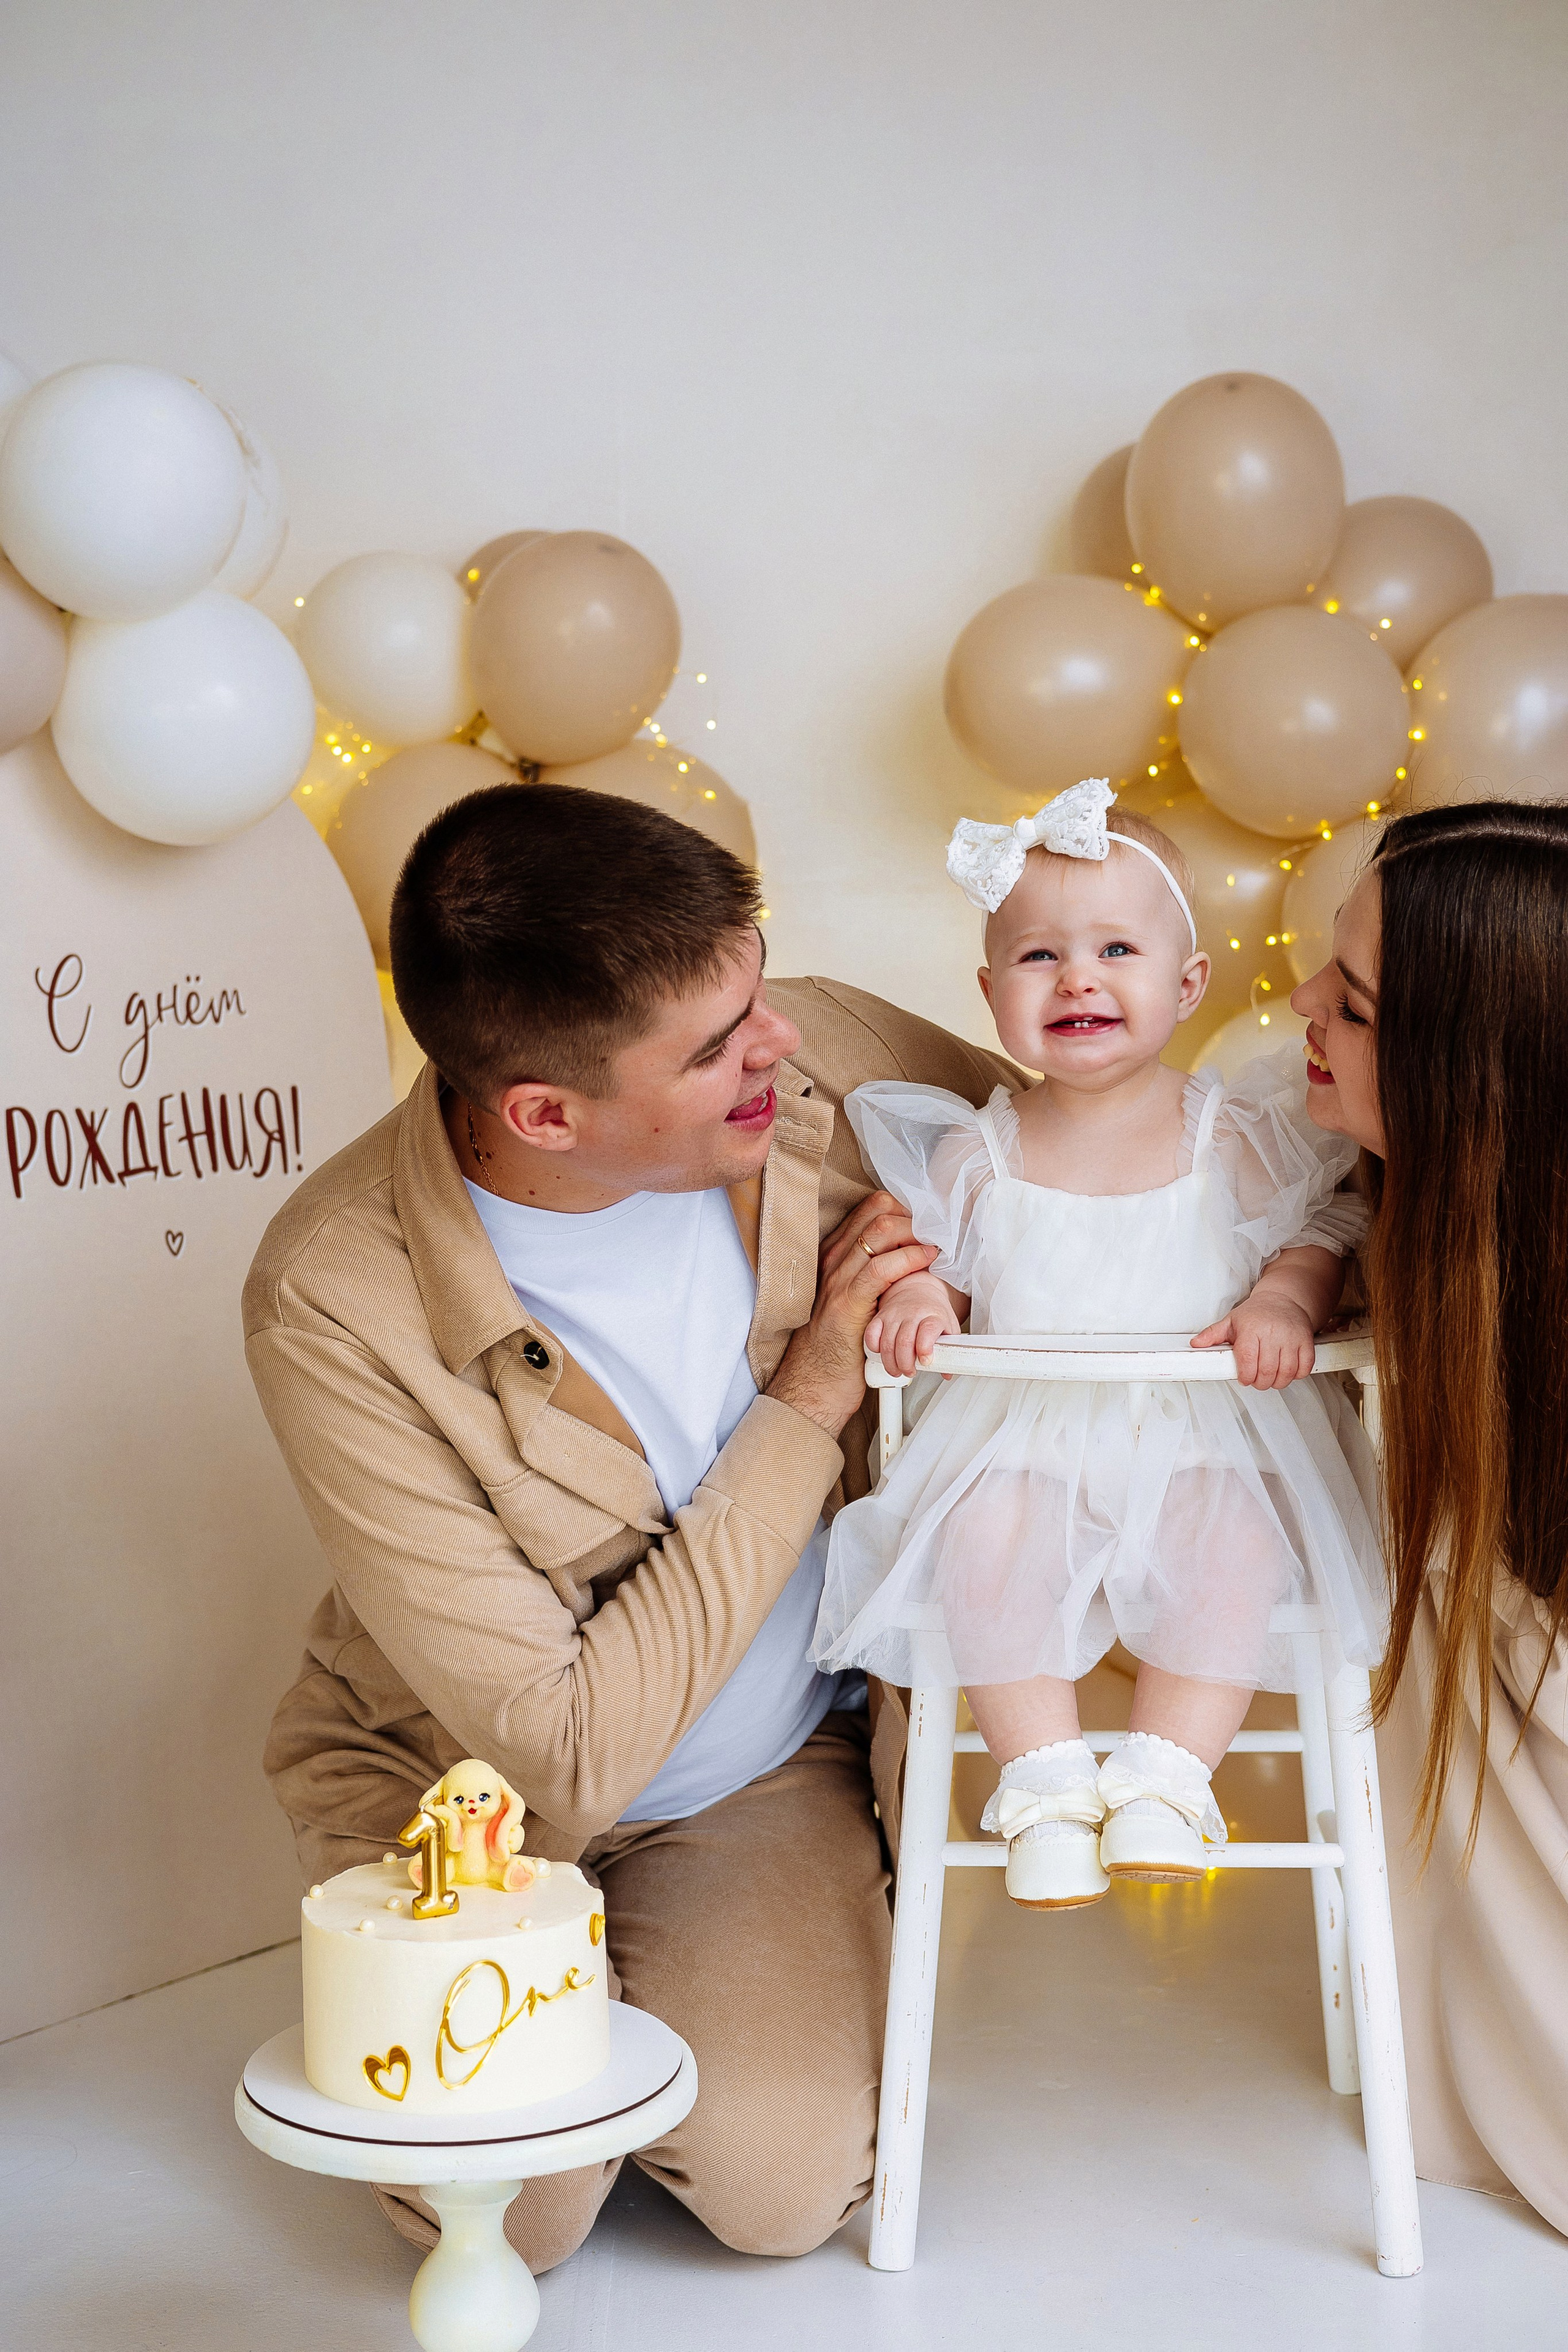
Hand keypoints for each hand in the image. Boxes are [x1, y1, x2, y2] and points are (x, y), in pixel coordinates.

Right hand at [765, 1192, 939, 1436]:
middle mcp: (833, 1259)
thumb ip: (871, 1273)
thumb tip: (910, 1254)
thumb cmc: (838, 1345)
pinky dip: (910, 1258)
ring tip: (940, 1243)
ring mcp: (837, 1278)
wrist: (812, 1384)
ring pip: (881, 1230)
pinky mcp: (847, 1303)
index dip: (907, 1208)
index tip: (931, 1222)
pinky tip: (927, 1260)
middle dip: (917, 1214)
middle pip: (879, 1210)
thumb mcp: (852, 1298)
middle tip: (941, 1230)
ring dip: (919, 1232)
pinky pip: (881, 1268)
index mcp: (834, 1254)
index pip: (872, 1208)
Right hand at [865, 1272, 961, 1376]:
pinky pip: (871, 1335)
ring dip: (891, 1363)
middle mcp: (912, 1314)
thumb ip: (949, 1349)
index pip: (928, 1330)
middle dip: (905, 1364)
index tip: (925, 1361)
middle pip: (905, 1342)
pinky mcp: (880, 1316)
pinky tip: (882, 1354)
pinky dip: (874, 1348)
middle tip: (910, 1371)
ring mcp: (894, 1314)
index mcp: (933, 1316)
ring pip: (887, 1343)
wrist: (917, 1289)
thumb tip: (947, 1372)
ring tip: (897, 1369)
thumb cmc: (933, 1311)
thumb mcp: (948, 1326)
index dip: (925, 1349)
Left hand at [1191, 1295, 1318, 1388]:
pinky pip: (1304, 1367)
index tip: (1244, 1378)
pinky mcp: (1306, 1342)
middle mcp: (1273, 1333)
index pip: (1248, 1361)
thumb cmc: (1257, 1313)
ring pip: (1286, 1373)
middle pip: (1267, 1371)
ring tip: (1270, 1378)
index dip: (1245, 1376)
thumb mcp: (1231, 1321)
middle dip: (1260, 1383)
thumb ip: (1212, 1335)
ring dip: (1277, 1382)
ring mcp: (1291, 1338)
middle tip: (1256, 1380)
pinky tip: (1287, 1371)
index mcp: (1252, 1329)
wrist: (1284, 1298)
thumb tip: (1196, 1344)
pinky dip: (1296, 1375)